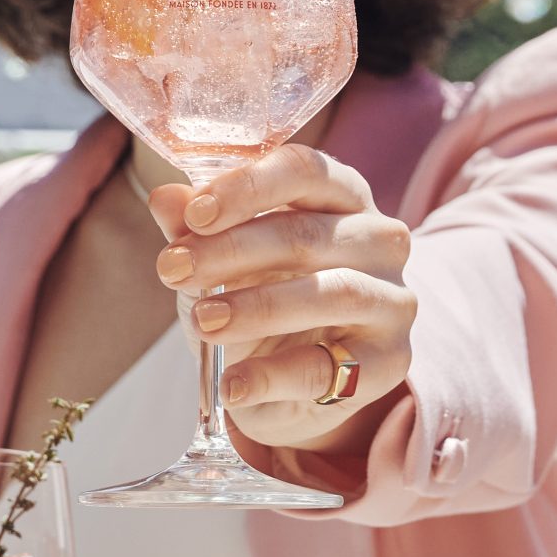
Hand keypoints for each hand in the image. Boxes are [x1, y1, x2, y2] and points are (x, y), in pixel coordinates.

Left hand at [149, 145, 416, 447]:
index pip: (304, 171)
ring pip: (332, 293)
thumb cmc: (260, 297)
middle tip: (173, 270)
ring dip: (258, 308)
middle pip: (308, 233)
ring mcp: (392, 300)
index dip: (248, 187)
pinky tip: (232, 385)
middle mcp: (380, 239)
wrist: (286, 383)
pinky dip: (273, 377)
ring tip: (203, 322)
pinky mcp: (389, 362)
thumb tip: (164, 199)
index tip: (195, 214)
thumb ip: (196, 227)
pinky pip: (330, 367)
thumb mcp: (221, 260)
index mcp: (342, 195)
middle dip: (232, 251)